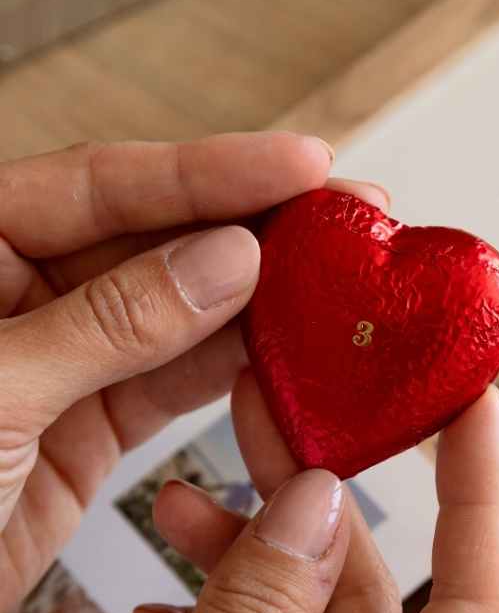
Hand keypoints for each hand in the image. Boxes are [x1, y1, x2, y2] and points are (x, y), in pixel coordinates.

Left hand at [0, 132, 350, 612]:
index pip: (99, 187)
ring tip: (341, 292)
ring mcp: (49, 371)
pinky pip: (166, 398)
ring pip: (171, 325)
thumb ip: (111, 325)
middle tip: (351, 224)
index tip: (300, 167)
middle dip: (252, 233)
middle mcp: (10, 297)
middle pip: (149, 246)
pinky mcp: (74, 445)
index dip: (207, 173)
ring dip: (258, 311)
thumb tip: (222, 263)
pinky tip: (289, 364)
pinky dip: (231, 384)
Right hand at [20, 375, 498, 612]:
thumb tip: (324, 502)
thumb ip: (260, 610)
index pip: (478, 605)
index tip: (473, 402)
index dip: (479, 496)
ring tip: (182, 505)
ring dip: (250, 566)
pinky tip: (160, 606)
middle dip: (321, 509)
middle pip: (382, 606)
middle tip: (273, 416)